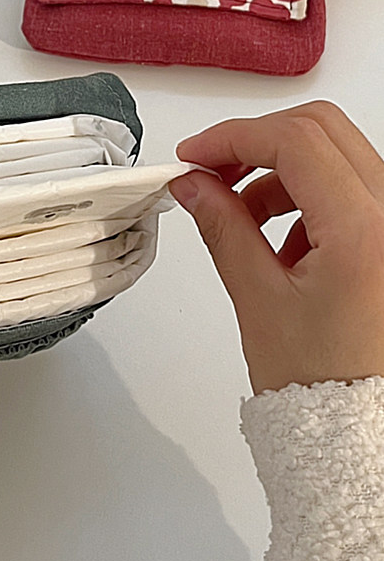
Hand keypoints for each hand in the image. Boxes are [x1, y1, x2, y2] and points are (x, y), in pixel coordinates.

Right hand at [168, 101, 383, 394]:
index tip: (195, 156)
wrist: (361, 430)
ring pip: (334, 153)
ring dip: (280, 172)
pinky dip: (307, 195)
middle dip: (256, 144)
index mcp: (366, 230)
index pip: (294, 142)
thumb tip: (193, 184)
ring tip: (243, 219)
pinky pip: (350, 184)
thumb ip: (222, 227)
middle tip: (212, 172)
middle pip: (319, 130)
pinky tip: (282, 242)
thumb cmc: (326, 385)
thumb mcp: (258, 299)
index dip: (233, 138)